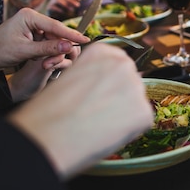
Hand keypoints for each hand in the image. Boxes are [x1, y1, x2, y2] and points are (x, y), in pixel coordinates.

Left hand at [0, 8, 88, 70]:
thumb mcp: (25, 51)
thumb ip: (48, 48)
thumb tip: (68, 46)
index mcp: (29, 16)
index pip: (56, 25)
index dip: (71, 34)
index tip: (86, 39)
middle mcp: (32, 18)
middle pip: (56, 33)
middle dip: (56, 48)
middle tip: (51, 62)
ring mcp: (33, 25)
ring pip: (52, 39)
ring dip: (50, 52)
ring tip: (38, 62)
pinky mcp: (32, 33)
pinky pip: (47, 42)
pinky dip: (45, 52)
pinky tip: (36, 58)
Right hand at [8, 43, 152, 179]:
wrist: (45, 137)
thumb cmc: (49, 112)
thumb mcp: (70, 79)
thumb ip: (94, 77)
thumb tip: (110, 88)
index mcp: (103, 52)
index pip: (116, 65)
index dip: (106, 85)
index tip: (96, 95)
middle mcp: (123, 64)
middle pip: (128, 83)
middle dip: (117, 98)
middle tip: (96, 115)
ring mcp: (136, 87)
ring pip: (135, 102)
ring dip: (122, 114)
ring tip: (96, 125)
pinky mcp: (144, 112)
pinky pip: (139, 122)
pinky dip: (127, 130)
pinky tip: (105, 133)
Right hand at [46, 0, 81, 19]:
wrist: (54, 17)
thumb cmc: (64, 10)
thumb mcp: (71, 6)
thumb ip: (76, 5)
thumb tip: (84, 6)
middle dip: (71, 0)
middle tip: (78, 5)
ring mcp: (52, 1)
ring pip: (58, 0)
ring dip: (66, 4)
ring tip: (72, 9)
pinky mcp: (49, 7)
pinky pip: (53, 7)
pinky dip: (59, 9)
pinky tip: (63, 12)